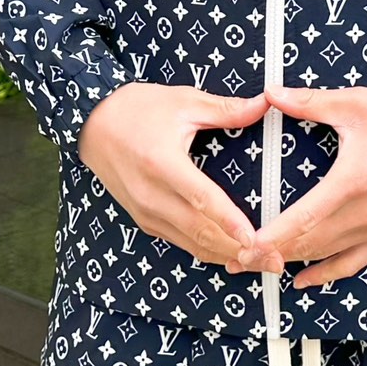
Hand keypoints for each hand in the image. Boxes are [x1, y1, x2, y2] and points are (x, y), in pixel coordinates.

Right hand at [77, 82, 268, 266]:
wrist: (92, 125)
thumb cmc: (137, 109)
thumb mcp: (183, 101)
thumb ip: (225, 109)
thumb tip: (264, 104)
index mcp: (162, 163)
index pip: (201, 199)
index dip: (229, 221)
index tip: (255, 238)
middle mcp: (151, 195)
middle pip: (200, 231)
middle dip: (240, 250)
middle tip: (274, 260)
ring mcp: (146, 212)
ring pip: (192, 243)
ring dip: (227, 256)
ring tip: (261, 264)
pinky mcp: (144, 220)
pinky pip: (180, 241)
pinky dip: (207, 251)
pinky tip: (232, 256)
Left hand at [227, 85, 366, 289]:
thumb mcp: (356, 105)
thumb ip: (310, 103)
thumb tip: (271, 92)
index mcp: (349, 185)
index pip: (300, 221)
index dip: (269, 238)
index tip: (242, 247)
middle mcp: (363, 215)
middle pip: (307, 245)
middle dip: (270, 255)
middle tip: (236, 259)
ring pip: (326, 257)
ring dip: (291, 263)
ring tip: (259, 266)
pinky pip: (353, 263)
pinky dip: (326, 274)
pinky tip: (304, 280)